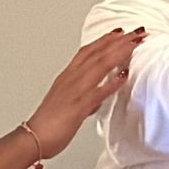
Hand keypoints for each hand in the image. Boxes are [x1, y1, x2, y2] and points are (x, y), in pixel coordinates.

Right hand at [25, 28, 142, 157]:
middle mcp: (71, 79)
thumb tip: (96, 97)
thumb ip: (83, 96)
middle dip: (118, 41)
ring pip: (99, 65)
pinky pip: (98, 92)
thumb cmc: (47, 123)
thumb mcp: (66, 102)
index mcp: (68, 76)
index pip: (88, 51)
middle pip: (97, 53)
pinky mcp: (78, 106)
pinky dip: (112, 83)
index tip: (119, 32)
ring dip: (119, 52)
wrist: (33, 137)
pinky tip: (124, 76)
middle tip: (136, 31)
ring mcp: (75, 91)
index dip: (105, 40)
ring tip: (135, 43)